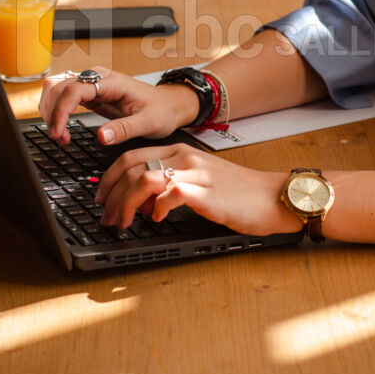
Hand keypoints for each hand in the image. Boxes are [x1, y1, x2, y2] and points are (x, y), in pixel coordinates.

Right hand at [38, 66, 198, 146]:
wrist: (168, 105)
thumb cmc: (161, 111)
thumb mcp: (149, 123)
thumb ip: (125, 129)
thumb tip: (101, 137)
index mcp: (113, 83)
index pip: (76, 89)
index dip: (61, 110)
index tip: (58, 132)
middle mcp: (99, 79)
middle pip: (60, 86)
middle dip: (53, 113)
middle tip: (60, 139)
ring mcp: (92, 84)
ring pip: (57, 89)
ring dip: (51, 112)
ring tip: (61, 136)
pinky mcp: (90, 93)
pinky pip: (63, 96)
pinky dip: (56, 112)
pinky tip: (63, 129)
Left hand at [95, 143, 303, 234]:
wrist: (272, 197)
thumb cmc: (238, 193)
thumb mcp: (199, 183)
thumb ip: (169, 186)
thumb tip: (143, 203)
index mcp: (181, 151)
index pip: (132, 157)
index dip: (110, 178)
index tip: (102, 198)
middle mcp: (185, 158)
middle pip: (131, 167)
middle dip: (111, 194)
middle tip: (106, 216)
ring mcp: (196, 173)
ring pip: (144, 179)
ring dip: (126, 203)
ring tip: (124, 222)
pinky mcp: (207, 192)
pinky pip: (171, 194)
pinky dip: (158, 208)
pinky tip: (158, 219)